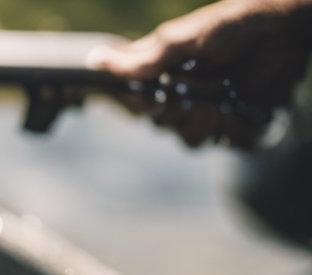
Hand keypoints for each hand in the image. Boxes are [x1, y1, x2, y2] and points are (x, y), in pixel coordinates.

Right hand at [90, 0, 311, 146]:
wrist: (285, 28)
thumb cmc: (231, 25)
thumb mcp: (179, 39)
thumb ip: (139, 58)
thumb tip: (95, 59)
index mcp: (170, 78)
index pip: (143, 108)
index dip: (146, 107)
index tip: (155, 97)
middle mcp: (189, 96)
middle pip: (166, 128)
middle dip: (179, 114)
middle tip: (194, 95)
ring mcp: (216, 110)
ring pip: (193, 140)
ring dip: (205, 124)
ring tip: (221, 101)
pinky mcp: (243, 120)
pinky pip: (228, 143)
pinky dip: (234, 129)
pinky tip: (240, 108)